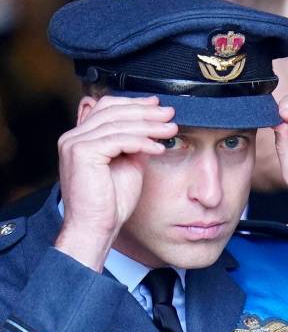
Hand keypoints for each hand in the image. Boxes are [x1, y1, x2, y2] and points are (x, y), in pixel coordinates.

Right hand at [55, 95, 176, 270]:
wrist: (96, 227)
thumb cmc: (110, 202)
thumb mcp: (128, 163)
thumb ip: (134, 143)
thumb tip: (152, 127)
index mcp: (80, 137)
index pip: (107, 107)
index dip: (134, 103)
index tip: (157, 105)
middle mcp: (73, 137)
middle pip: (113, 111)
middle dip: (146, 111)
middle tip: (169, 114)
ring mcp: (75, 143)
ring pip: (119, 124)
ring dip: (149, 125)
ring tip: (170, 129)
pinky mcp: (82, 152)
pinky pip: (119, 140)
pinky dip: (143, 142)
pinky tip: (158, 148)